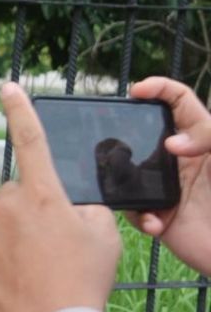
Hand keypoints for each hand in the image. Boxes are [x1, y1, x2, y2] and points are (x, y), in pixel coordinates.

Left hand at [0, 83, 121, 311]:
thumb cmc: (82, 280)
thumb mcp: (105, 236)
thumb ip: (87, 208)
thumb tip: (71, 206)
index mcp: (43, 194)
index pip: (31, 141)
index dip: (21, 111)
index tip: (8, 88)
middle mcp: (7, 205)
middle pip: (20, 195)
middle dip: (33, 211)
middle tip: (55, 246)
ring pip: (2, 223)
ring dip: (16, 237)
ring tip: (39, 268)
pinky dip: (1, 258)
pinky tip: (19, 278)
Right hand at [128, 77, 210, 275]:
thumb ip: (210, 137)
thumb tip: (171, 143)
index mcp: (201, 139)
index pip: (179, 102)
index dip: (159, 89)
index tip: (137, 91)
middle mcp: (180, 160)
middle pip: (144, 134)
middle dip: (125, 133)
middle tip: (111, 138)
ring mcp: (167, 187)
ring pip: (129, 173)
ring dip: (125, 182)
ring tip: (136, 190)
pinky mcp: (158, 216)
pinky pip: (133, 210)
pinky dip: (140, 216)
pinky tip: (156, 222)